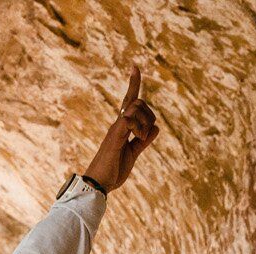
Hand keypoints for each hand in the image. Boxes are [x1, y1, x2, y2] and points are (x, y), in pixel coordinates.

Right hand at [82, 66, 158, 191]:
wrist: (98, 185)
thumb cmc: (112, 171)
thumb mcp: (133, 154)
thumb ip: (143, 141)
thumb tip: (156, 128)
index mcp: (122, 128)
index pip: (129, 101)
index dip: (133, 83)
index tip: (134, 66)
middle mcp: (118, 124)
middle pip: (138, 102)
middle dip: (150, 115)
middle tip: (145, 136)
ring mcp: (116, 129)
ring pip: (137, 107)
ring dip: (146, 122)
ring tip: (141, 139)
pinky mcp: (115, 136)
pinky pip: (129, 119)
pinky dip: (139, 126)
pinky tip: (138, 136)